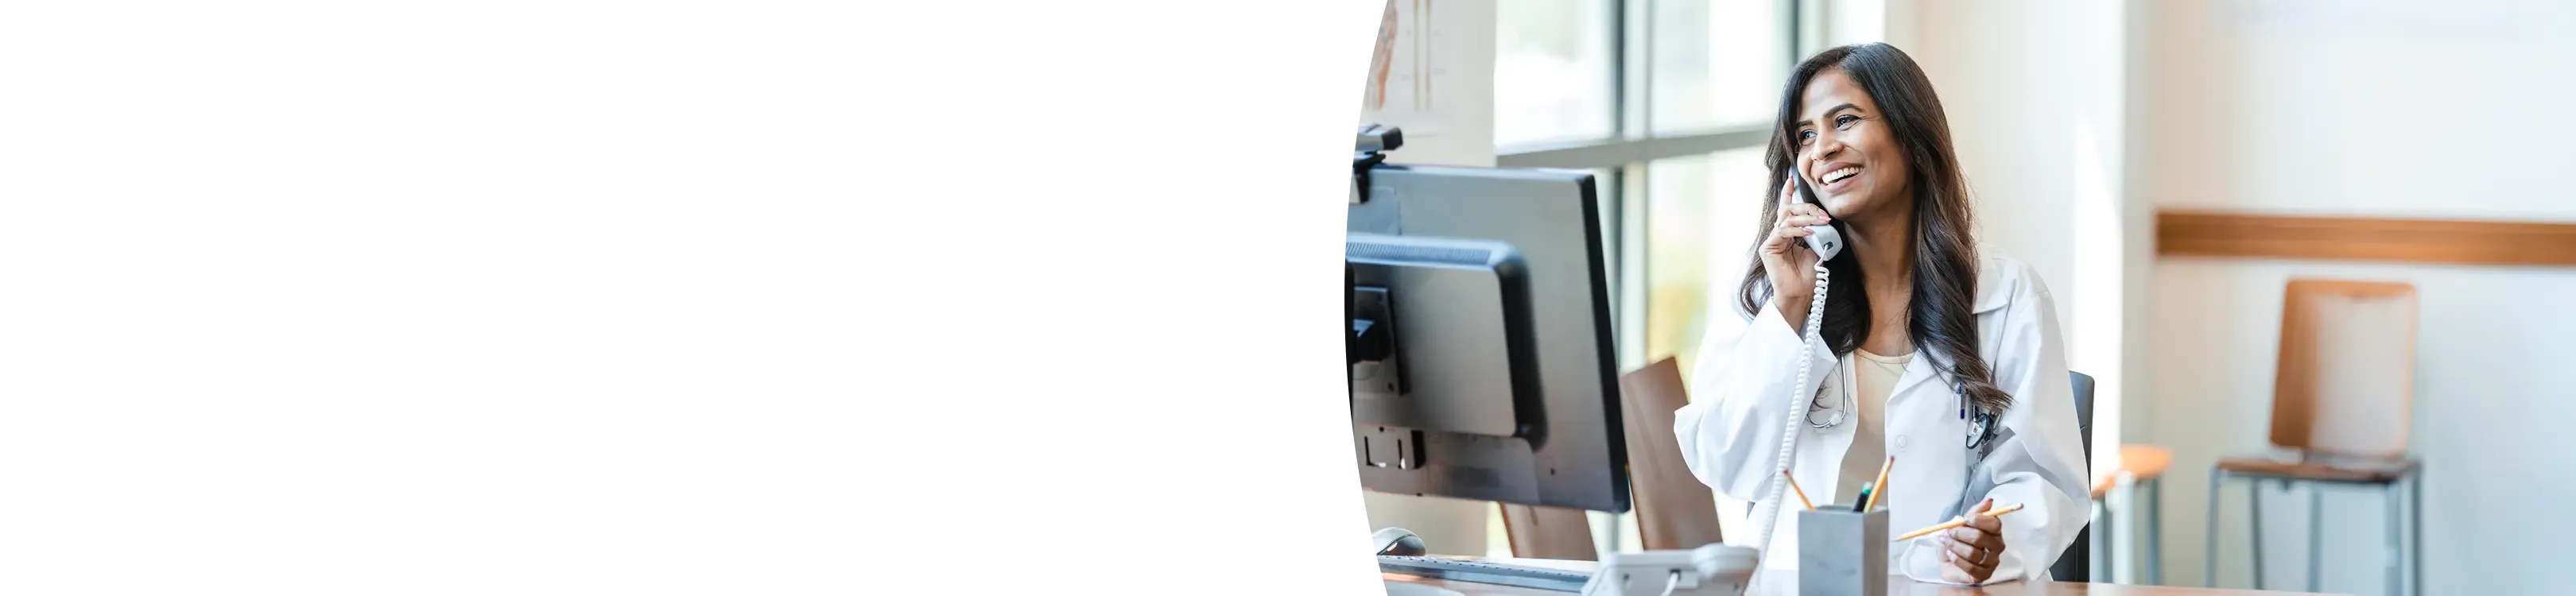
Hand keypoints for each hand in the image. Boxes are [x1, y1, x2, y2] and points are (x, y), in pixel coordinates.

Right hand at [1758, 167, 1829, 326]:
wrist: (1800, 294)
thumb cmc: (1807, 275)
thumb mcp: (1816, 248)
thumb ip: (1816, 233)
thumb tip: (1824, 220)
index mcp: (1787, 233)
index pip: (1786, 209)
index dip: (1788, 193)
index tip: (1792, 179)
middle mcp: (1777, 234)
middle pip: (1788, 210)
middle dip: (1807, 208)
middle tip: (1824, 215)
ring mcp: (1771, 240)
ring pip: (1786, 218)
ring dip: (1806, 218)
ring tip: (1821, 223)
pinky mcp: (1768, 248)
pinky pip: (1782, 231)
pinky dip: (1798, 229)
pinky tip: (1810, 232)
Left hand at [1938, 498, 2007, 583]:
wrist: (1947, 561)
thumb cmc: (1957, 540)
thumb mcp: (1961, 523)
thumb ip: (1975, 512)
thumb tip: (1989, 501)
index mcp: (1994, 531)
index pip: (1995, 524)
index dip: (1978, 520)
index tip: (1964, 519)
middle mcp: (1997, 546)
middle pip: (1981, 538)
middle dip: (1960, 534)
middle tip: (1949, 532)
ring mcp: (1992, 562)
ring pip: (1973, 553)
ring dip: (1955, 546)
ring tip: (1946, 543)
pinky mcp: (1984, 575)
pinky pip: (1970, 567)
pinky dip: (1957, 559)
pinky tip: (1951, 555)